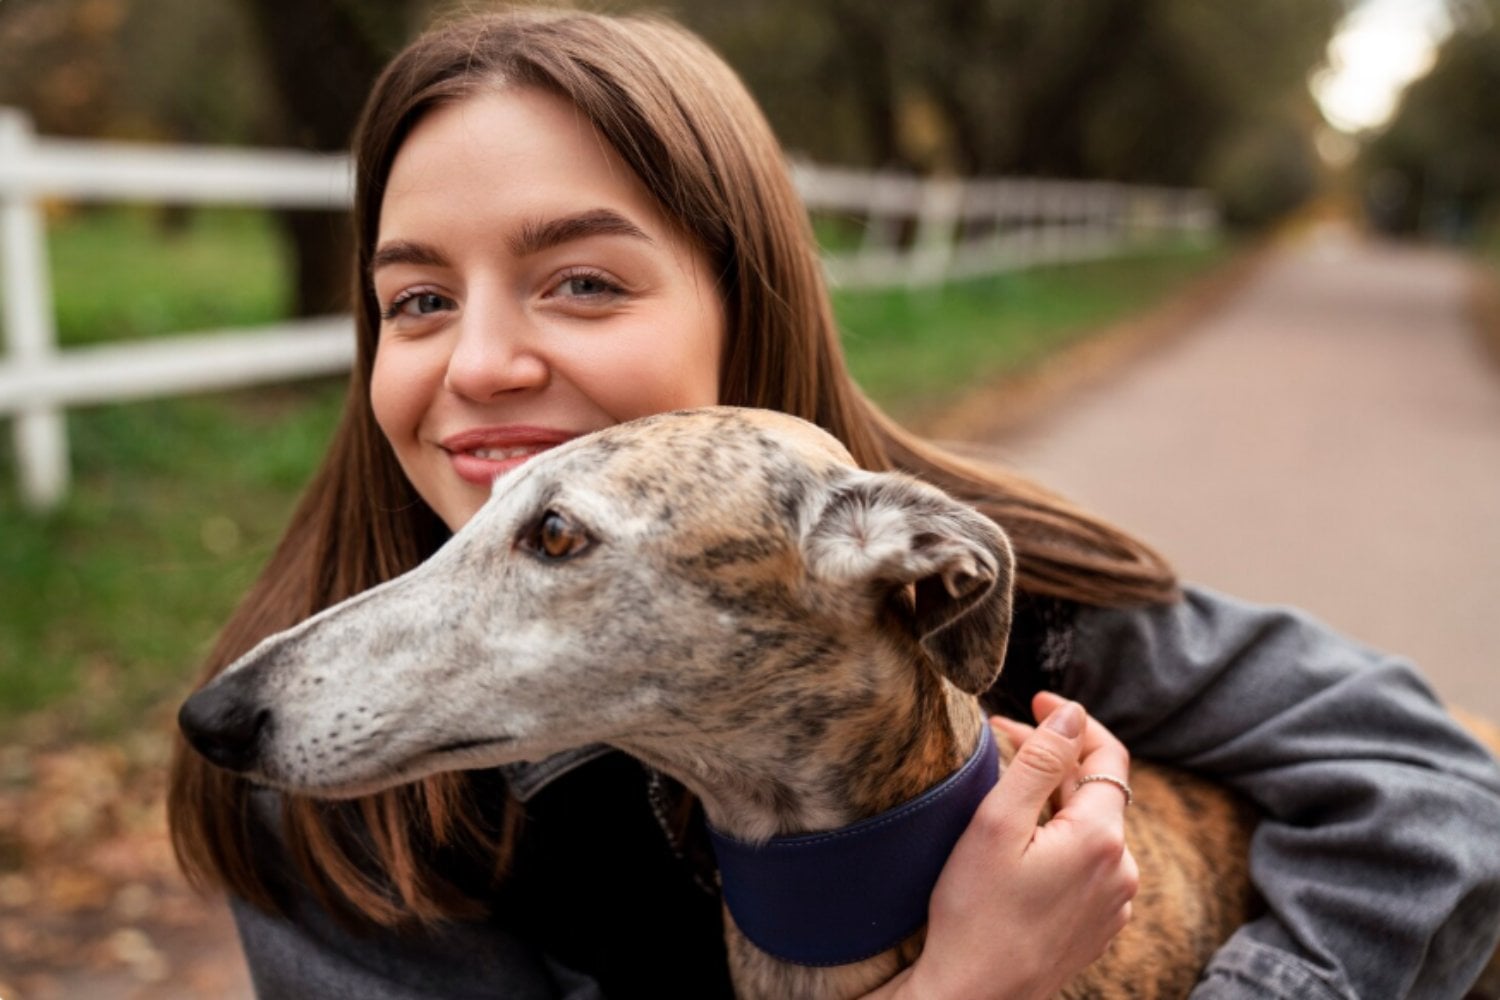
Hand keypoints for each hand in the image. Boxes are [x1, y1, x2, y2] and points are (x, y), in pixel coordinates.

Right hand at [872, 693, 1138, 999]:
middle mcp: (1121, 869)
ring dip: (1056, 797)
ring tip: (1007, 785)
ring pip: (1092, 826)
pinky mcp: (1098, 925)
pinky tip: (1024, 839)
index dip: (1073, 720)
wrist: (974, 996)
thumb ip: (1039, 762)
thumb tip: (1072, 714)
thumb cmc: (974, 913)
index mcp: (1100, 838)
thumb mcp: (996, 824)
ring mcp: (1114, 903)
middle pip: (1097, 790)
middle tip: (1001, 735)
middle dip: (1053, 756)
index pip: (1107, 755)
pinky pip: (1089, 862)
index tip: (1036, 700)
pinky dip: (1061, 837)